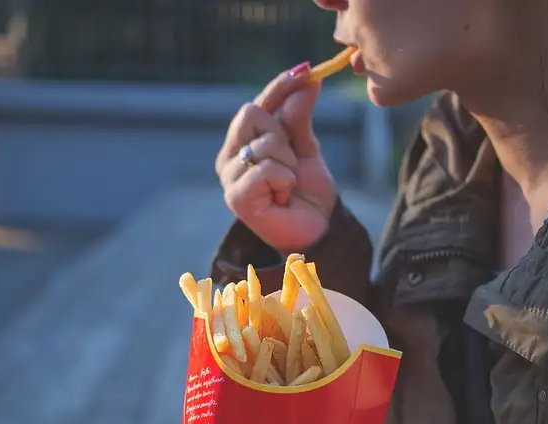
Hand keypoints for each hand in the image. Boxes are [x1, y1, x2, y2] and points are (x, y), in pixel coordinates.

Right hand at [215, 66, 338, 253]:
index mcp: (241, 143)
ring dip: (288, 164)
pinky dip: (284, 181)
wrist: (318, 229)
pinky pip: (266, 169)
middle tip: (292, 163)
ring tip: (288, 186)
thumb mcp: (307, 148)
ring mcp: (229, 178)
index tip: (306, 70)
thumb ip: (299, 117)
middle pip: (251, 114)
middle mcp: (229, 158)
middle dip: (283, 135)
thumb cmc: (308, 192)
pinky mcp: (236, 198)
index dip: (279, 86)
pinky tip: (283, 198)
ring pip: (263, 143)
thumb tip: (308, 79)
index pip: (256, 104)